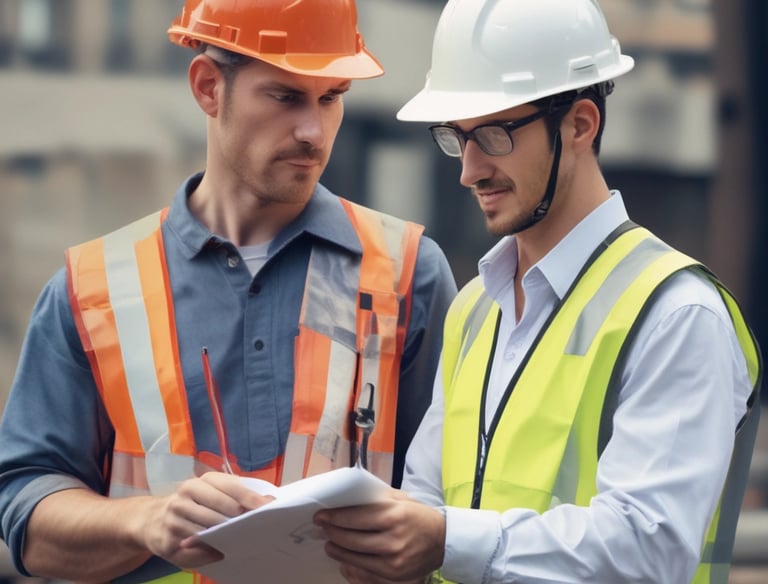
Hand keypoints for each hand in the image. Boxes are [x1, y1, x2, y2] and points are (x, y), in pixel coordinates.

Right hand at [141, 472, 272, 568]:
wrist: (152, 520)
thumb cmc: (193, 506)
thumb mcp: (212, 494)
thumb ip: (236, 495)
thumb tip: (268, 500)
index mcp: (202, 480)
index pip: (230, 486)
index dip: (250, 498)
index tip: (268, 507)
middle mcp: (187, 492)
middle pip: (220, 507)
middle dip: (239, 518)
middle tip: (256, 526)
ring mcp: (175, 514)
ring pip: (208, 528)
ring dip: (225, 536)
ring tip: (241, 539)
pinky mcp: (168, 537)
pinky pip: (195, 547)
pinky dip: (209, 551)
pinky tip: (219, 551)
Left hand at [314, 489, 444, 582]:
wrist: (444, 541)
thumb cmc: (419, 516)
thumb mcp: (401, 499)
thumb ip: (376, 498)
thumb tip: (347, 498)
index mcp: (393, 515)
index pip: (355, 517)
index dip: (334, 517)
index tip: (321, 516)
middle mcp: (392, 539)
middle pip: (350, 539)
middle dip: (332, 533)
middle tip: (323, 529)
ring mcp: (393, 560)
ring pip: (354, 557)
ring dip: (338, 550)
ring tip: (330, 544)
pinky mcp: (394, 575)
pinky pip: (364, 573)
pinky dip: (350, 565)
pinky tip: (344, 559)